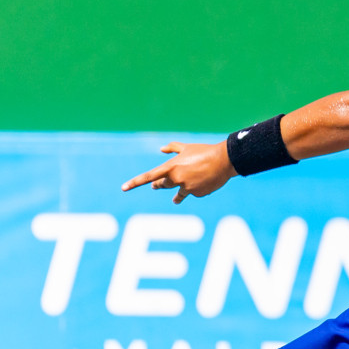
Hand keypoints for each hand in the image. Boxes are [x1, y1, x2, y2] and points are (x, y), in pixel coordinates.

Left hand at [121, 142, 236, 203]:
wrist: (224, 161)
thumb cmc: (205, 151)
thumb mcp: (187, 147)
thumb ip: (172, 148)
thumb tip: (160, 149)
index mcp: (171, 167)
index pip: (149, 176)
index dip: (135, 182)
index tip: (123, 188)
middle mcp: (176, 179)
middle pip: (163, 185)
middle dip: (160, 185)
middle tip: (155, 186)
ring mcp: (187, 188)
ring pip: (178, 194)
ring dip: (177, 196)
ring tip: (175, 200)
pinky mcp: (198, 194)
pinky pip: (194, 193)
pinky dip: (196, 189)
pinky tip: (204, 184)